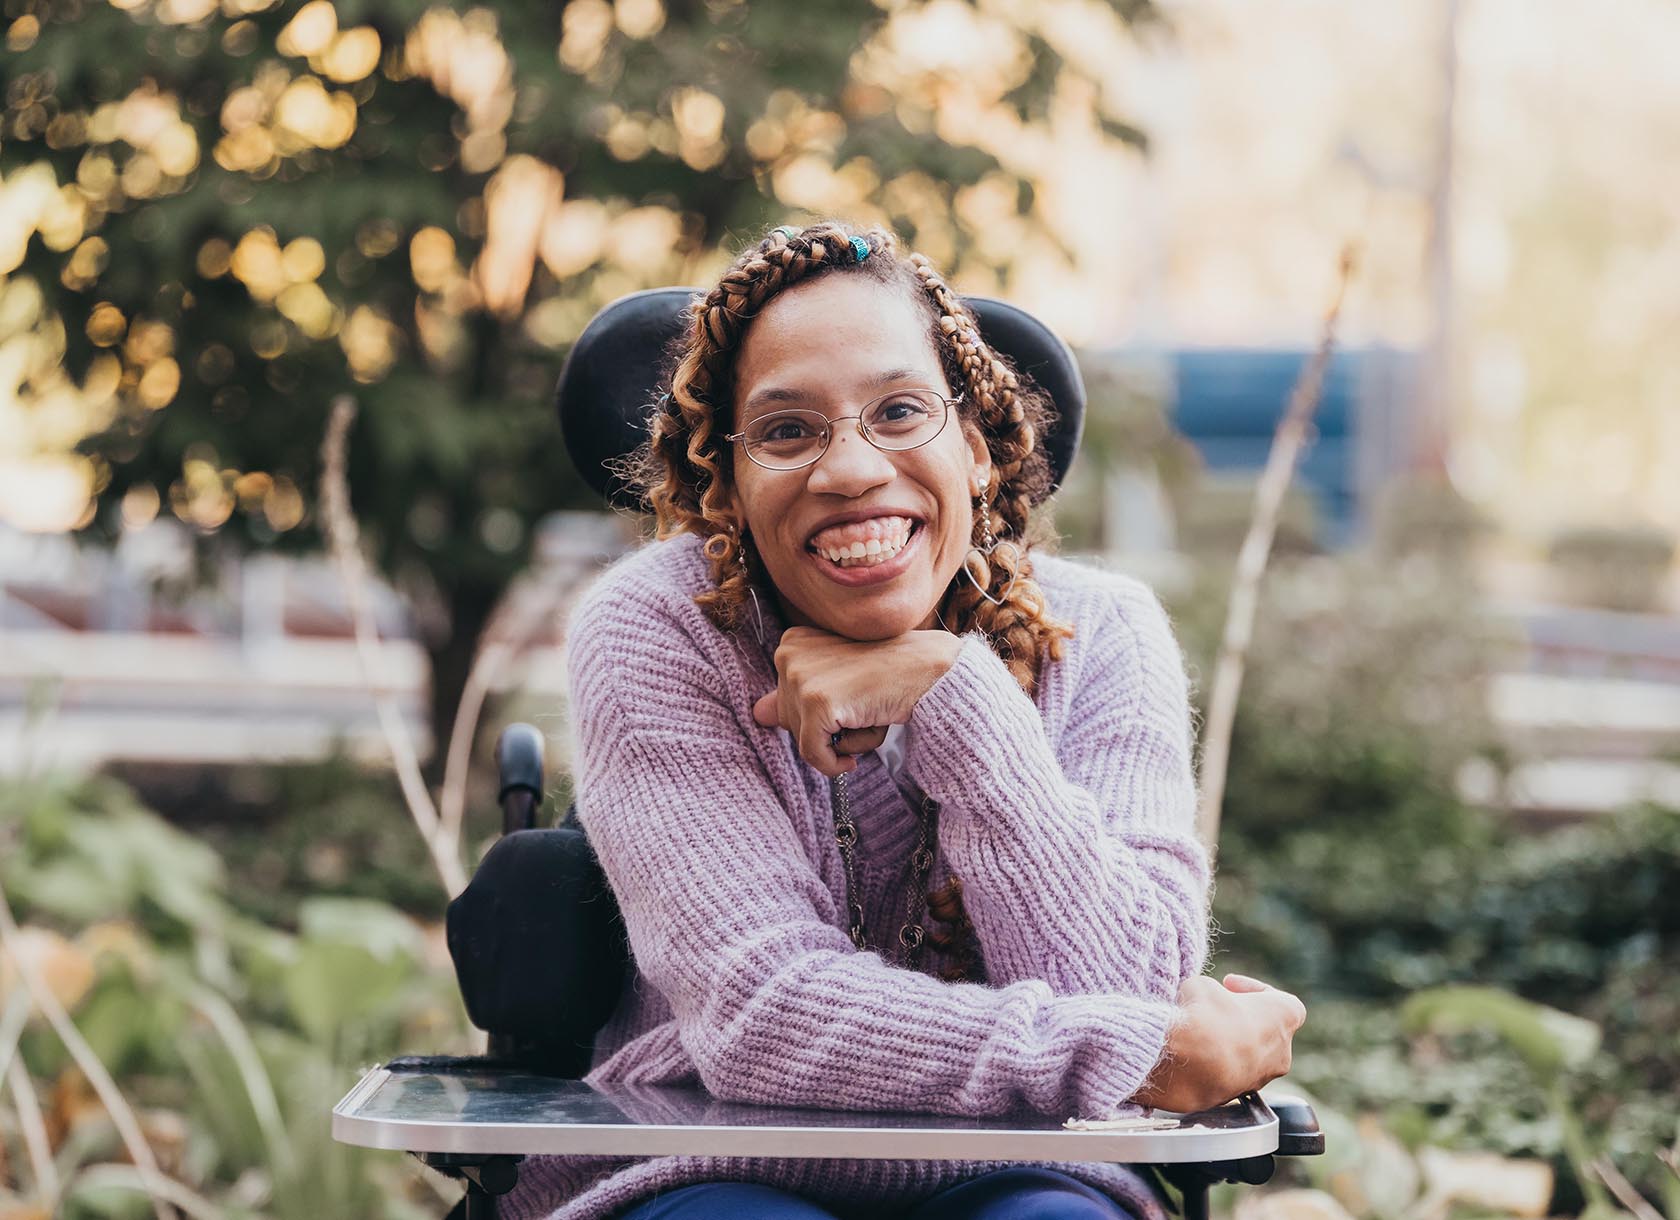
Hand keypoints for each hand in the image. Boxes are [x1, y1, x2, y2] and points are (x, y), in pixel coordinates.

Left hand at [752, 627, 964, 776]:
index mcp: (790, 643)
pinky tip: (853, 758)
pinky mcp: (817, 703)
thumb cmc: (888, 674)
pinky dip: (834, 765)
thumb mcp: (836, 678)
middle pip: (789, 722)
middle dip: (828, 729)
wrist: (927, 669)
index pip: (783, 703)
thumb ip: (795, 695)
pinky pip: (813, 755)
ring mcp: (801, 677)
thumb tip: (756, 714)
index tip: (850, 701)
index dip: (821, 716)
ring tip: (867, 717)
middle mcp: (788, 654)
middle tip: (864, 706)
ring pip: (803, 741)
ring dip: (840, 743)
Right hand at [1131, 974, 1305, 1113]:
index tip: (1228, 985)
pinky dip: (1214, 1065)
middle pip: (1265, 1030)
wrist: (1186, 1062)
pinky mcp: (1236, 1097)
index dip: (1253, 989)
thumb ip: (1214, 993)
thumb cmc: (1204, 1016)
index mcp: (1284, 1016)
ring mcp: (1261, 1079)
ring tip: (1197, 1032)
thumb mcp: (1204, 985)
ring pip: (1247, 1057)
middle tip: (1213, 1009)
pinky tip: (1191, 1053)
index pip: (1282, 1001)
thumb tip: (1207, 1002)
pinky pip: (1228, 1075)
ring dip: (1227, 1044)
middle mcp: (1281, 1051)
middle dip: (1240, 1019)